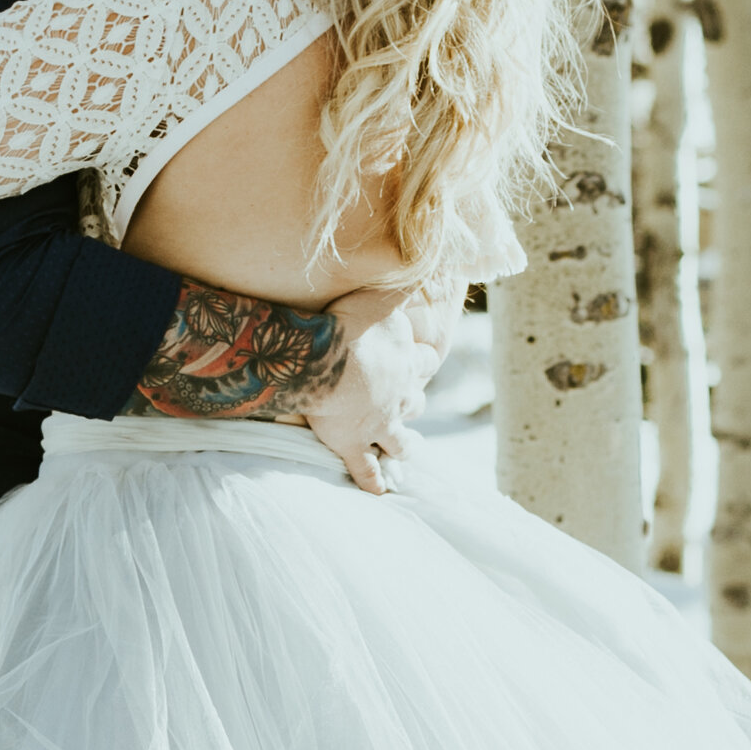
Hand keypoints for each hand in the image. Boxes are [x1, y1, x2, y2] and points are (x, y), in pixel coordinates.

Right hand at [301, 289, 433, 495]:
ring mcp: (377, 425)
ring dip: (402, 446)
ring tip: (407, 452)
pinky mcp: (352, 444)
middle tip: (412, 408)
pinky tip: (380, 493)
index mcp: (406, 363)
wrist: (323, 362)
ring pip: (398, 441)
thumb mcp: (383, 294)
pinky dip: (374, 482)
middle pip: (414, 404)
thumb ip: (403, 278)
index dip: (421, 362)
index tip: (421, 360)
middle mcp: (398, 397)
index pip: (422, 364)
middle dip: (413, 405)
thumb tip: (427, 256)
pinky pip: (367, 471)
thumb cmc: (350, 325)